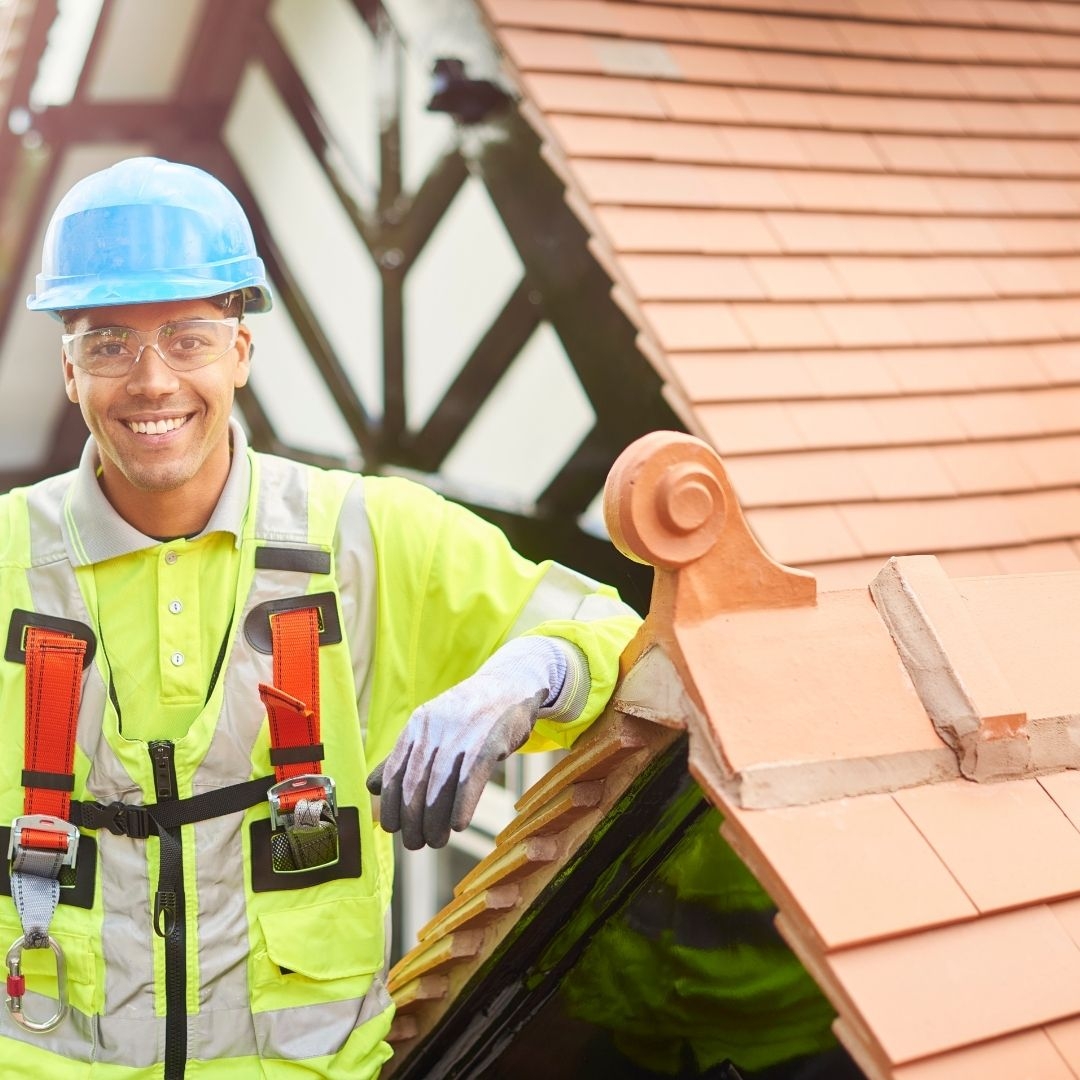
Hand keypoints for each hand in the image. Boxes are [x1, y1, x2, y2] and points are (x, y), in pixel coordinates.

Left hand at [366, 637, 568, 848]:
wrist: (511, 685)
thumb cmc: (469, 714)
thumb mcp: (431, 726)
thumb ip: (403, 755)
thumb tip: (372, 787)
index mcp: (416, 727)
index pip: (394, 773)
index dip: (391, 806)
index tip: (393, 829)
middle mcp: (434, 730)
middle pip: (415, 786)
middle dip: (412, 821)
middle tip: (416, 844)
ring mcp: (461, 736)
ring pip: (440, 788)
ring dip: (435, 822)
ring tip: (436, 842)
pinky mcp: (488, 743)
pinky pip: (469, 781)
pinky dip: (461, 807)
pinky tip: (459, 826)